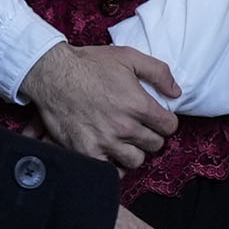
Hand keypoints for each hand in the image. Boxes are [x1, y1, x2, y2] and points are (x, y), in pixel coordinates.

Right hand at [21, 40, 180, 169]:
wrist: (52, 74)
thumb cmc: (89, 64)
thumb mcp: (129, 57)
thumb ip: (159, 72)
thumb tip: (176, 93)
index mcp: (138, 105)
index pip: (169, 127)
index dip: (165, 122)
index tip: (157, 119)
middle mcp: (124, 127)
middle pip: (155, 145)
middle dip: (150, 136)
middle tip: (140, 128)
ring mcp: (105, 142)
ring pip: (136, 160)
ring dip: (134, 151)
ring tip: (125, 141)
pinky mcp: (87, 151)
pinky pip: (111, 171)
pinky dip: (114, 165)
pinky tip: (110, 153)